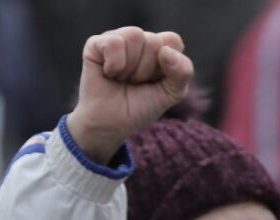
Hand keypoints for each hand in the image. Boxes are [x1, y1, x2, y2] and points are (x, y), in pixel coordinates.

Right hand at [67, 28, 193, 164]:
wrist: (110, 124)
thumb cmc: (139, 108)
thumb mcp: (170, 94)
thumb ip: (183, 73)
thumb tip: (166, 51)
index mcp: (158, 49)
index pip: (173, 41)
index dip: (168, 65)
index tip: (155, 82)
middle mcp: (138, 40)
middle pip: (154, 41)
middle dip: (147, 70)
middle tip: (135, 83)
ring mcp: (117, 39)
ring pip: (134, 36)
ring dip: (130, 68)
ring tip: (121, 79)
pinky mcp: (96, 44)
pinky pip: (114, 43)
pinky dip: (114, 64)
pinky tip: (108, 74)